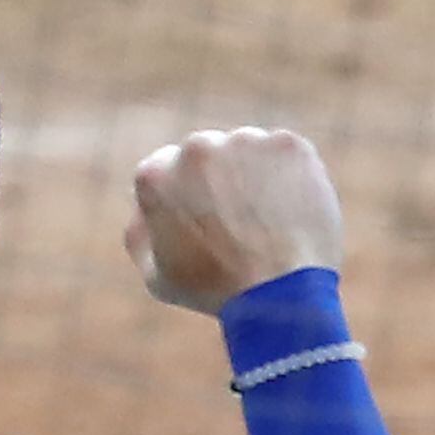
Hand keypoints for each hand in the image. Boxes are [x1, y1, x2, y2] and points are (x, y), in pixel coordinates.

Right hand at [125, 128, 344, 314]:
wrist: (282, 293)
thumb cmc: (217, 292)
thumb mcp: (157, 277)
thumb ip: (140, 234)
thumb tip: (141, 207)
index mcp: (156, 175)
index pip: (167, 168)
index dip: (188, 194)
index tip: (208, 218)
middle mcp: (197, 148)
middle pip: (208, 154)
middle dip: (221, 179)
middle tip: (243, 221)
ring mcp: (245, 141)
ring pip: (248, 150)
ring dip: (255, 174)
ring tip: (271, 220)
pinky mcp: (288, 145)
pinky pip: (287, 155)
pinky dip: (292, 176)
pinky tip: (294, 210)